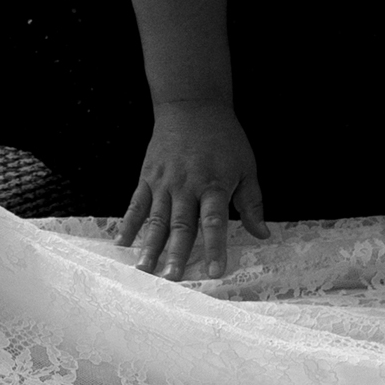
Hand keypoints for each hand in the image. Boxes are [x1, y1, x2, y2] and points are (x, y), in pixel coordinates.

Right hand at [115, 100, 268, 281]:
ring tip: (144, 269)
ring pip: (155, 219)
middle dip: (176, 254)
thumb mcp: (246, 167)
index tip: (215, 272)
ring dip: (150, 246)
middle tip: (171, 280)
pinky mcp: (147, 177)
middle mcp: (186, 186)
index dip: (215, 247)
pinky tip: (122, 243)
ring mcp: (163, 182)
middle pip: (180, 225)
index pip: (214, 222)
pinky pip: (136, 204)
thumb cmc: (224, 138)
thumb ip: (252, 202)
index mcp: (213, 184)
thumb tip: (262, 234)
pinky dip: (128, 224)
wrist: (192, 104)